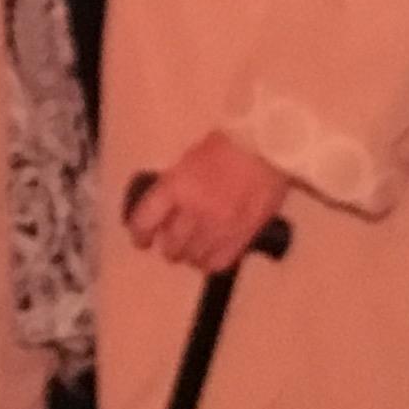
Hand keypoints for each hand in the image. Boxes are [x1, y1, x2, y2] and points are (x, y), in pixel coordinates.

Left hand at [125, 135, 289, 274]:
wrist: (269, 148)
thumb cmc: (229, 144)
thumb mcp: (191, 158)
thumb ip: (177, 184)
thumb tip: (169, 206)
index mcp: (176, 187)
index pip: (145, 221)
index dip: (139, 234)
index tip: (141, 239)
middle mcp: (193, 212)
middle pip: (170, 245)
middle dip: (168, 245)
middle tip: (172, 241)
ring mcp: (218, 229)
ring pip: (193, 258)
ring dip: (190, 255)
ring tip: (194, 247)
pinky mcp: (242, 239)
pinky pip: (218, 263)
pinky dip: (211, 262)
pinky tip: (212, 254)